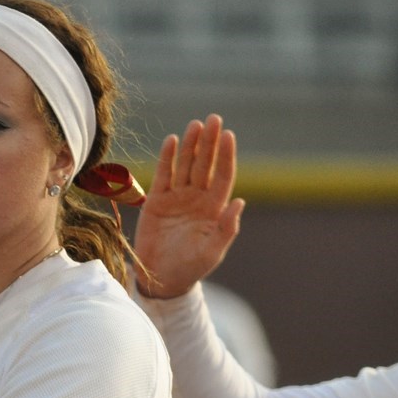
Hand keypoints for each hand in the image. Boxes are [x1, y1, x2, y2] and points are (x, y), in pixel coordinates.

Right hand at [133, 114, 244, 299]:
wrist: (161, 278)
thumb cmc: (190, 268)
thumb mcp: (212, 252)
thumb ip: (227, 228)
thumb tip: (240, 201)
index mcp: (214, 208)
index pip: (222, 176)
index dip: (225, 156)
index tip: (228, 135)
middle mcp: (197, 198)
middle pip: (205, 164)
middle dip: (210, 142)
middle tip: (214, 119)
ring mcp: (177, 198)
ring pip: (186, 165)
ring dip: (191, 145)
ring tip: (196, 125)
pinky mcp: (157, 201)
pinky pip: (163, 175)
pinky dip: (167, 158)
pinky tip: (172, 141)